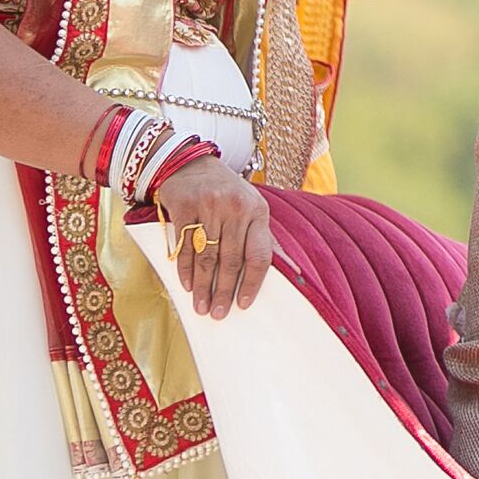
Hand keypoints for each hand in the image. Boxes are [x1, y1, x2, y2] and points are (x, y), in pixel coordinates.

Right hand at [155, 156, 271, 319]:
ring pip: (207, 257)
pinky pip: (185, 246)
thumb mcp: (252, 208)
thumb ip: (265, 239)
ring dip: (202, 287)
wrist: (192, 164)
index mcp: (258, 211)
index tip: (244, 305)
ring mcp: (209, 206)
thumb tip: (293, 271)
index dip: (253, 283)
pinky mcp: (185, 206)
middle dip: (224, 292)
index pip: (259, 254)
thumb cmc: (228, 193)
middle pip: (231, 260)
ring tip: (200, 307)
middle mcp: (236, 207)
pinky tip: (185, 285)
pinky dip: (185, 269)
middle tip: (218, 314)